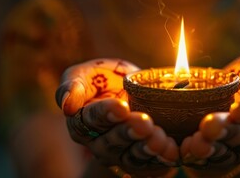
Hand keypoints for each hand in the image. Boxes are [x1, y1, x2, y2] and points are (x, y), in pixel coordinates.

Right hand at [55, 59, 178, 174]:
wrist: (131, 89)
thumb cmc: (103, 80)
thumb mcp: (85, 74)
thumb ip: (73, 85)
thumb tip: (66, 105)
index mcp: (82, 123)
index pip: (91, 120)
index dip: (105, 114)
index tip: (121, 106)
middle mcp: (100, 144)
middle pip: (112, 142)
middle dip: (129, 132)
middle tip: (144, 122)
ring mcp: (122, 154)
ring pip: (132, 157)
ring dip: (146, 148)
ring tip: (159, 138)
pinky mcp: (144, 161)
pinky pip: (152, 165)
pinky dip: (163, 159)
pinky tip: (173, 150)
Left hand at [180, 53, 239, 173]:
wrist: (238, 87)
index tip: (237, 108)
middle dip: (226, 132)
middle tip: (210, 125)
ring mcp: (238, 151)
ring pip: (226, 153)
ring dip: (210, 148)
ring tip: (196, 142)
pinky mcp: (217, 157)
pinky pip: (207, 161)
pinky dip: (195, 156)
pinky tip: (185, 149)